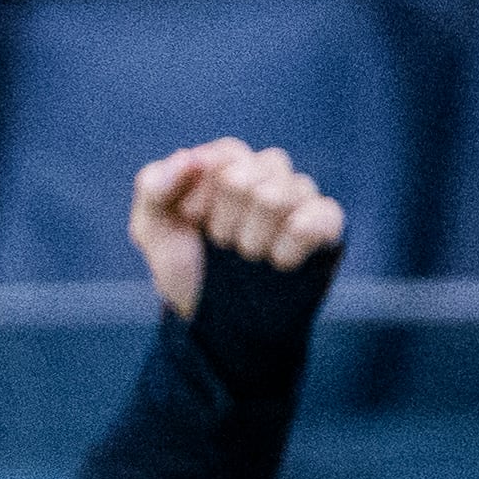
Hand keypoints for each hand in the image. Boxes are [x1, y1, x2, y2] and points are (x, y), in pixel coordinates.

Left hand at [130, 139, 344, 324]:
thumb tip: (188, 157)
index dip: (200, 196)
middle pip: (246, 175)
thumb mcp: (152, 230)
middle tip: (222, 244)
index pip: (222, 155)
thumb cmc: (188, 268)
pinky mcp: (326, 225)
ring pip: (277, 197)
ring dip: (250, 240)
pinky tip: (278, 262)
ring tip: (247, 256)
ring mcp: (300, 198)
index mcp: (227, 166)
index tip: (192, 222)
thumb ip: (153, 187)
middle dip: (222, 222)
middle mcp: (268, 174)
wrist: (218, 322)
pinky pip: (317, 219)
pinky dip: (286, 248)